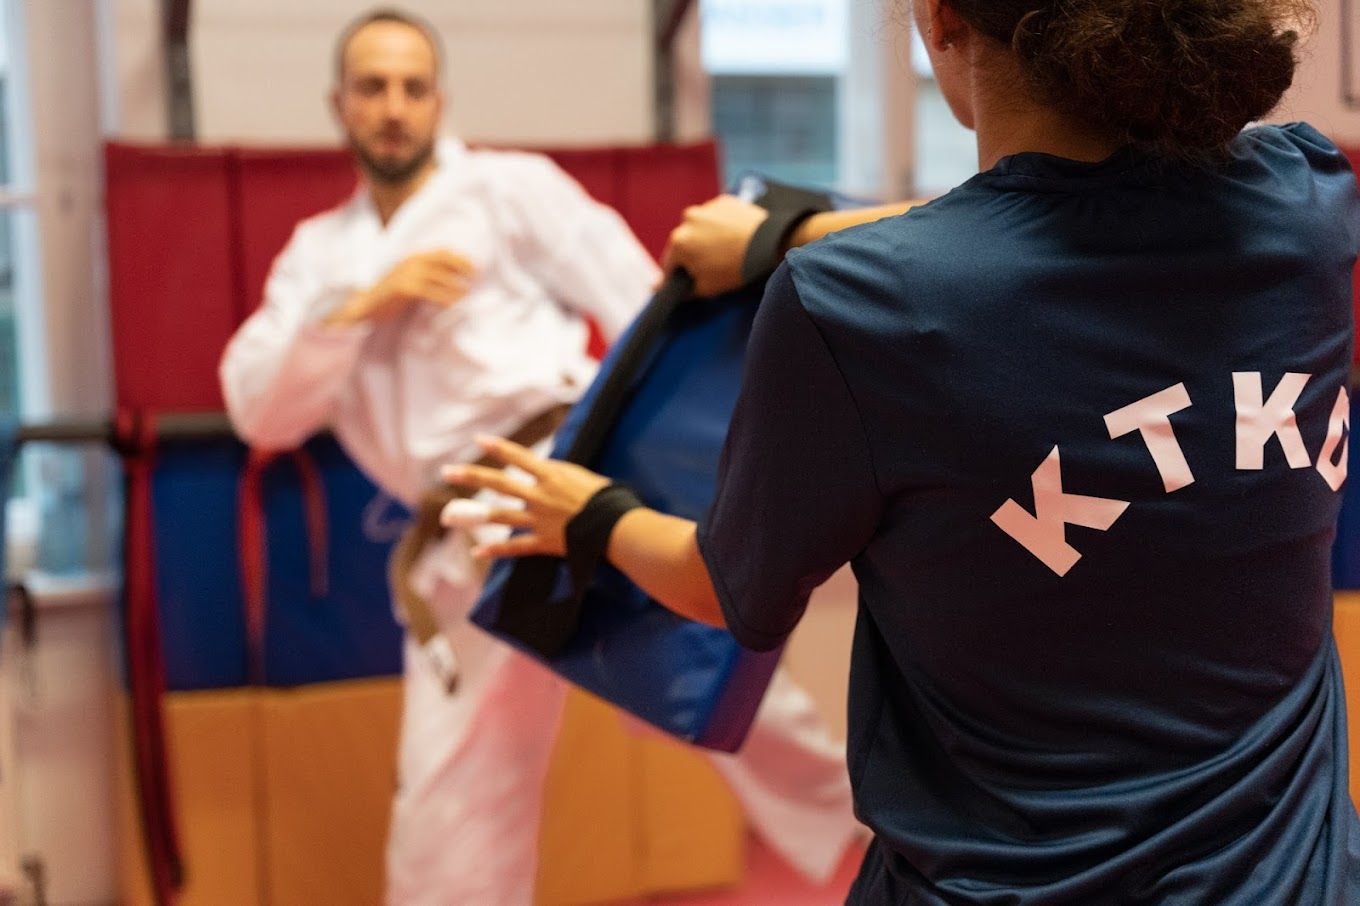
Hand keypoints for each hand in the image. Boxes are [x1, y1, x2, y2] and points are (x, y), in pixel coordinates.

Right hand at [326, 250, 475, 325]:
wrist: (366, 305)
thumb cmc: (391, 296)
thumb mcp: (410, 280)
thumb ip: (427, 276)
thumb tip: (453, 279)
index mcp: (412, 257)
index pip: (441, 252)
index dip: (459, 258)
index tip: (473, 267)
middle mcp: (410, 261)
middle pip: (442, 259)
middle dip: (461, 267)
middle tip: (475, 277)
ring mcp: (406, 273)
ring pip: (438, 276)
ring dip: (455, 285)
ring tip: (466, 293)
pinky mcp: (403, 287)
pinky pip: (429, 291)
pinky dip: (443, 297)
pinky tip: (452, 303)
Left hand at [441, 435, 610, 558]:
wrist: (616, 526)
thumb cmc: (606, 497)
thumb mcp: (582, 476)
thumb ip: (558, 472)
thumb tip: (541, 467)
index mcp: (551, 476)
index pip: (518, 457)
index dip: (498, 447)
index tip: (479, 439)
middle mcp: (540, 496)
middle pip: (499, 484)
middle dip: (471, 476)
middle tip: (447, 472)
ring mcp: (539, 520)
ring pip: (500, 515)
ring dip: (474, 513)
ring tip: (450, 513)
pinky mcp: (543, 542)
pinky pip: (515, 546)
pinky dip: (496, 550)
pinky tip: (477, 552)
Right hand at [659, 195, 767, 296]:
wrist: (769, 245)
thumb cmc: (735, 269)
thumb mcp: (706, 288)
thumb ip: (682, 289)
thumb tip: (660, 288)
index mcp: (678, 242)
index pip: (669, 264)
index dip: (676, 275)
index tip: (686, 280)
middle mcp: (687, 220)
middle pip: (684, 242)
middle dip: (693, 253)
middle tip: (712, 265)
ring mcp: (706, 208)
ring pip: (700, 227)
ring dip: (706, 236)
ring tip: (726, 249)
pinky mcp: (723, 201)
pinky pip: (716, 216)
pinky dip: (721, 224)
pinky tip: (734, 236)